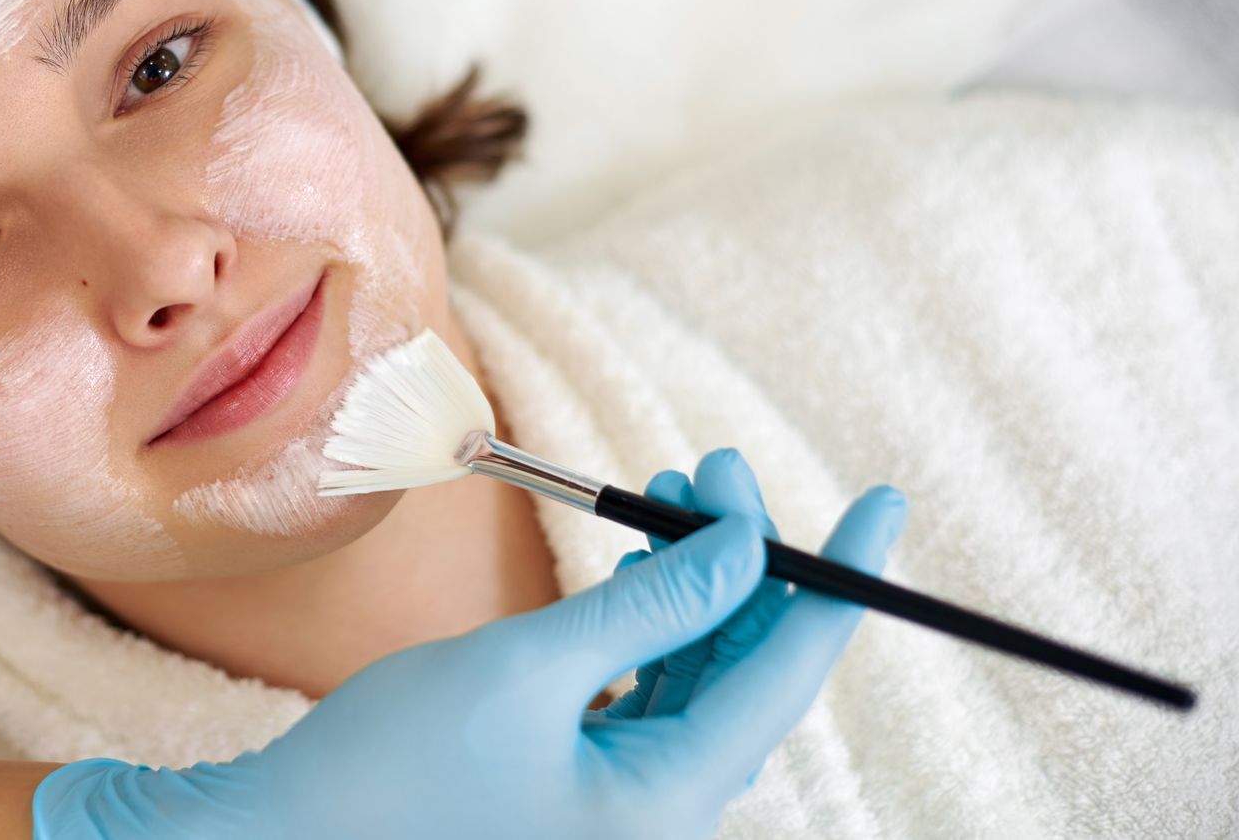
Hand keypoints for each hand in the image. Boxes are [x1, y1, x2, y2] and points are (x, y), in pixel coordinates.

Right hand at [32, 448, 906, 839]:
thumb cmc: (389, 767)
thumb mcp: (526, 667)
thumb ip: (648, 609)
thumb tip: (745, 554)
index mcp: (663, 804)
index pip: (781, 676)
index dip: (835, 583)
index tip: (883, 508)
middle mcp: (654, 815)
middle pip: (740, 675)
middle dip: (743, 564)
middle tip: (718, 468)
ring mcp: (613, 804)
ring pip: (693, 682)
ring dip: (692, 587)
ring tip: (670, 498)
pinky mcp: (570, 786)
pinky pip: (644, 699)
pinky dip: (648, 626)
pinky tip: (630, 568)